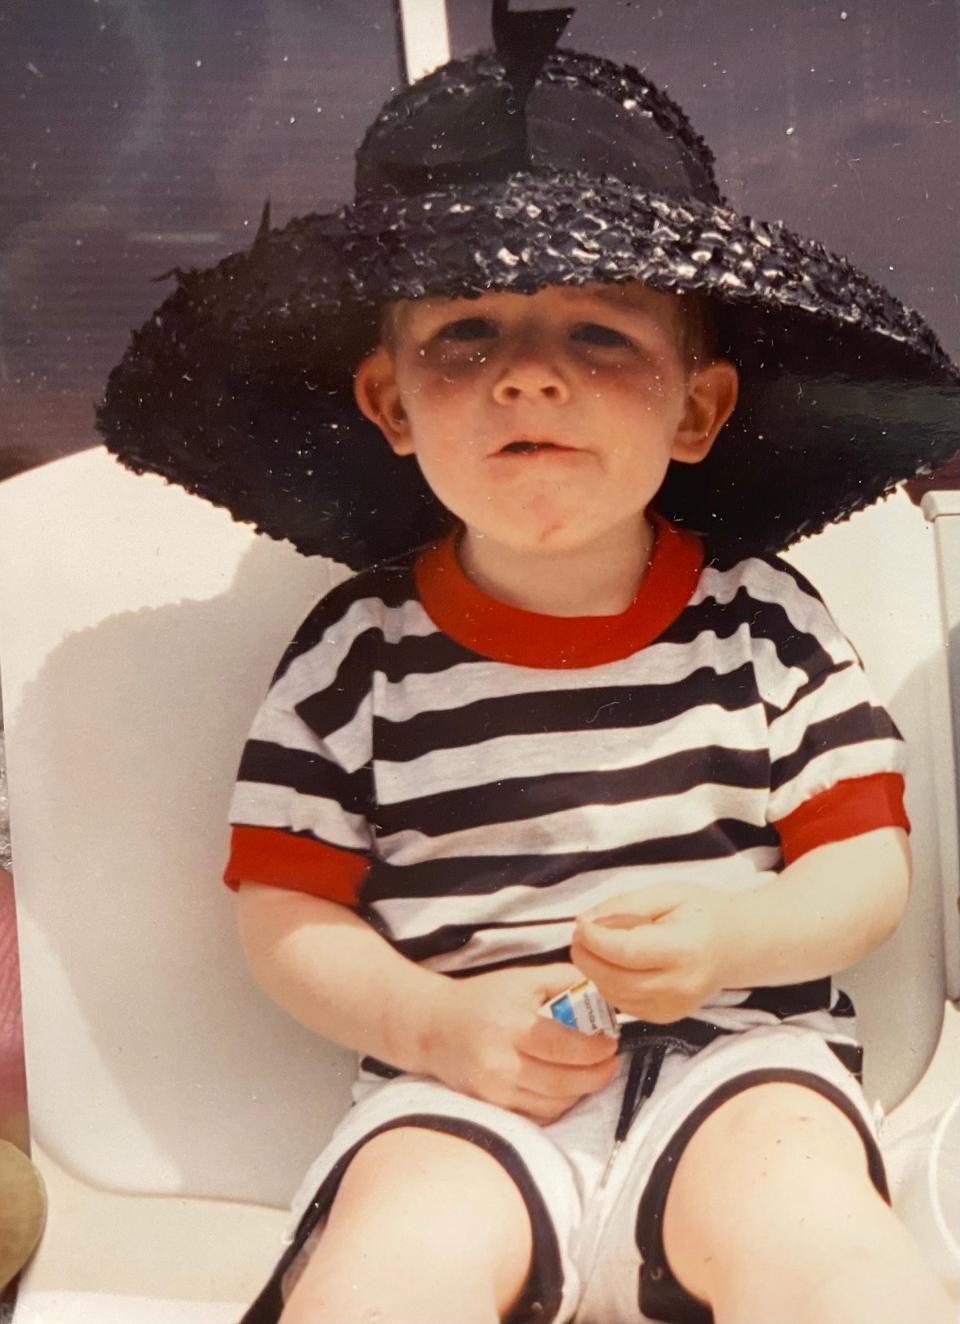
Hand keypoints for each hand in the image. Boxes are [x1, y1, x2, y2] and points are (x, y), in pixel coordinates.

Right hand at [421, 964, 619, 1123]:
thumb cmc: (484, 999)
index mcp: (511, 1025)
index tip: (611, 1044)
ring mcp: (494, 1091)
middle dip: (596, 1075)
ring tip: (591, 1073)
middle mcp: (500, 1062)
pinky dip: (558, 1105)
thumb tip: (604, 992)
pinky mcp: (492, 1108)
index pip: (562, 1046)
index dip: (594, 1050)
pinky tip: (566, 1087)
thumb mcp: (524, 978)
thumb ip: (565, 979)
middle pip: (562, 1082)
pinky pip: (537, 1116)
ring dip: (581, 1091)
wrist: (434, 1027)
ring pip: (554, 1104)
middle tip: (611, 1062)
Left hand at [571, 884, 736, 1023]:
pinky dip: (609, 984)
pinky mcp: (665, 1018)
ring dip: (595, 971)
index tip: (581, 923)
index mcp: (684, 950)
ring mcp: (673, 1008)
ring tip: (597, 945)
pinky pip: (623, 1004)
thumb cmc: (701, 913)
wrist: (735, 946)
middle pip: (614, 979)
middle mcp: (679, 986)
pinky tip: (615, 964)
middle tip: (580, 934)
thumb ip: (625, 905)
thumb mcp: (666, 894)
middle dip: (587, 957)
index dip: (595, 939)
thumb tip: (586, 922)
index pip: (626, 952)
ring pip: (614, 995)